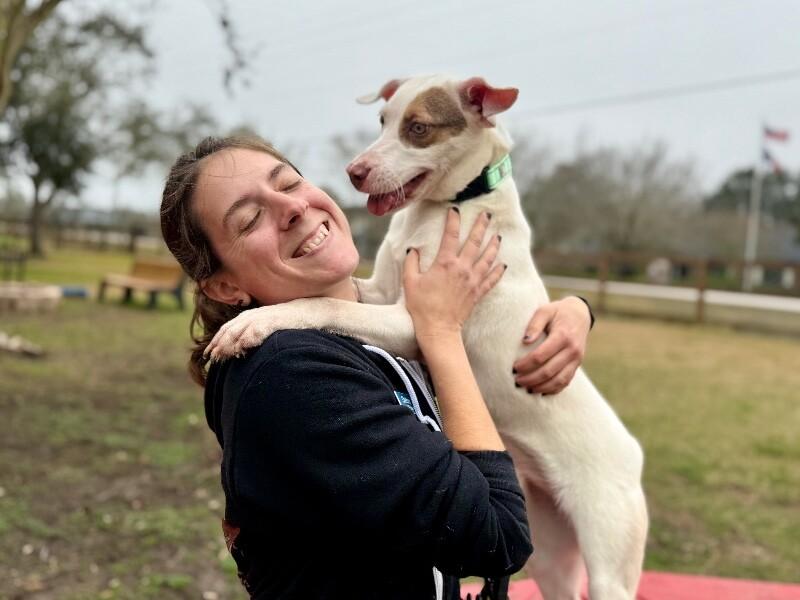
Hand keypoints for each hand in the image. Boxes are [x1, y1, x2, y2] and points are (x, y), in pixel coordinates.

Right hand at [403, 208, 504, 342]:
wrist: (438, 328)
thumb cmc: (421, 306)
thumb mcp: (410, 282)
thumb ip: (411, 262)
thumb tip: (413, 249)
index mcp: (445, 263)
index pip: (450, 235)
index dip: (453, 220)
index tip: (455, 209)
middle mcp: (462, 268)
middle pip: (475, 242)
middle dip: (481, 226)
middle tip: (487, 214)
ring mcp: (472, 280)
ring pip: (487, 258)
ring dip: (493, 245)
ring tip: (498, 236)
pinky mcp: (478, 293)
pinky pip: (492, 280)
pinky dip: (498, 271)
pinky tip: (503, 264)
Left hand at [512, 296, 591, 394]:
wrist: (580, 315)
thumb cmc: (557, 312)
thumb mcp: (545, 311)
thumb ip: (534, 324)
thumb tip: (524, 341)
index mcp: (563, 336)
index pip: (541, 356)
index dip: (526, 364)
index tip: (514, 368)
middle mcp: (572, 350)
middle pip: (549, 371)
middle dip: (531, 379)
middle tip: (516, 381)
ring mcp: (577, 359)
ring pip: (559, 380)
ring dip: (541, 387)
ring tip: (526, 389)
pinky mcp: (577, 365)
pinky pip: (566, 382)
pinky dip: (553, 390)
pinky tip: (540, 392)